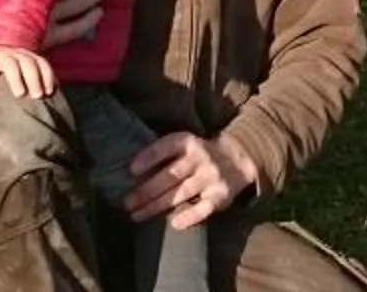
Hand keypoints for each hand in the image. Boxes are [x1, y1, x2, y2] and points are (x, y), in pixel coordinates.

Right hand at [0, 42, 56, 97]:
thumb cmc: (10, 62)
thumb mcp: (23, 64)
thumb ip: (36, 76)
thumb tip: (51, 94)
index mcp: (29, 56)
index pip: (41, 63)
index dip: (47, 77)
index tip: (49, 92)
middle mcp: (17, 54)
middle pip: (28, 64)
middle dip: (34, 79)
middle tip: (37, 96)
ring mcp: (1, 56)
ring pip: (10, 65)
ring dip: (16, 80)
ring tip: (20, 94)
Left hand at [125, 132, 255, 230]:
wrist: (239, 159)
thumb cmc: (199, 156)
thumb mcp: (185, 146)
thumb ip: (164, 156)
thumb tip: (129, 175)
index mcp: (189, 142)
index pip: (166, 147)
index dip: (148, 158)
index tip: (131, 171)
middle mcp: (201, 157)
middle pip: (170, 174)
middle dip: (146, 190)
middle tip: (127, 202)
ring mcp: (211, 176)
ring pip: (182, 192)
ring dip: (157, 206)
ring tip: (137, 215)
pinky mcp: (221, 195)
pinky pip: (205, 208)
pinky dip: (190, 216)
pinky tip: (174, 224)